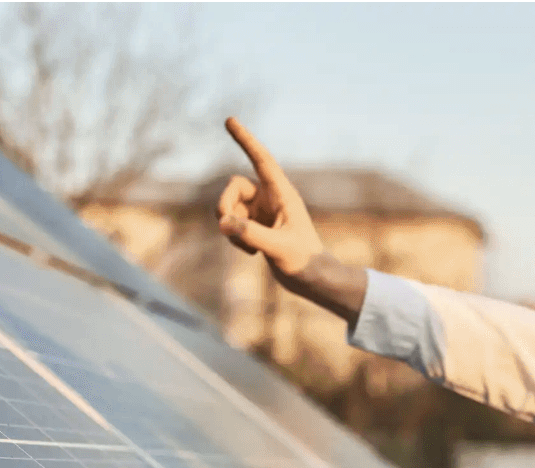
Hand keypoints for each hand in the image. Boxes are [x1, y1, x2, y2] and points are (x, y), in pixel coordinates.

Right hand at [217, 117, 324, 277]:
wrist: (312, 280)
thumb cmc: (304, 262)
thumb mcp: (278, 248)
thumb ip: (251, 234)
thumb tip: (222, 222)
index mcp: (283, 194)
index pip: (262, 160)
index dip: (246, 140)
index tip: (230, 120)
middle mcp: (271, 198)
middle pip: (234, 186)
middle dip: (224, 205)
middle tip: (226, 227)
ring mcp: (261, 212)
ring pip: (228, 206)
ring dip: (229, 226)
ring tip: (248, 248)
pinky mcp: (255, 226)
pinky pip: (230, 223)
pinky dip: (234, 237)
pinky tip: (252, 254)